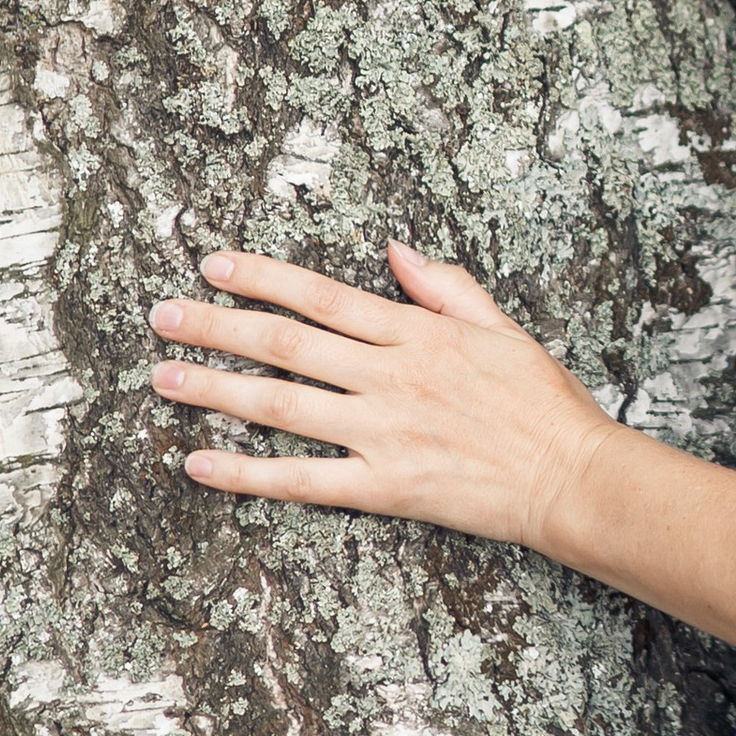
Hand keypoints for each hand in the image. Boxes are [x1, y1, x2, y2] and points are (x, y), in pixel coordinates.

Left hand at [151, 243, 612, 549]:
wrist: (573, 476)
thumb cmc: (544, 404)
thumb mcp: (503, 327)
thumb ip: (445, 287)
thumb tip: (396, 249)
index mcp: (419, 334)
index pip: (324, 297)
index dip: (264, 278)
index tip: (214, 265)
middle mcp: (393, 377)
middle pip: (287, 344)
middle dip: (217, 327)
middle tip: (162, 317)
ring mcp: (385, 433)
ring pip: (282, 405)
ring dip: (216, 390)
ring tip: (163, 379)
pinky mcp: (385, 487)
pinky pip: (302, 479)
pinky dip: (247, 472)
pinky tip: (200, 463)